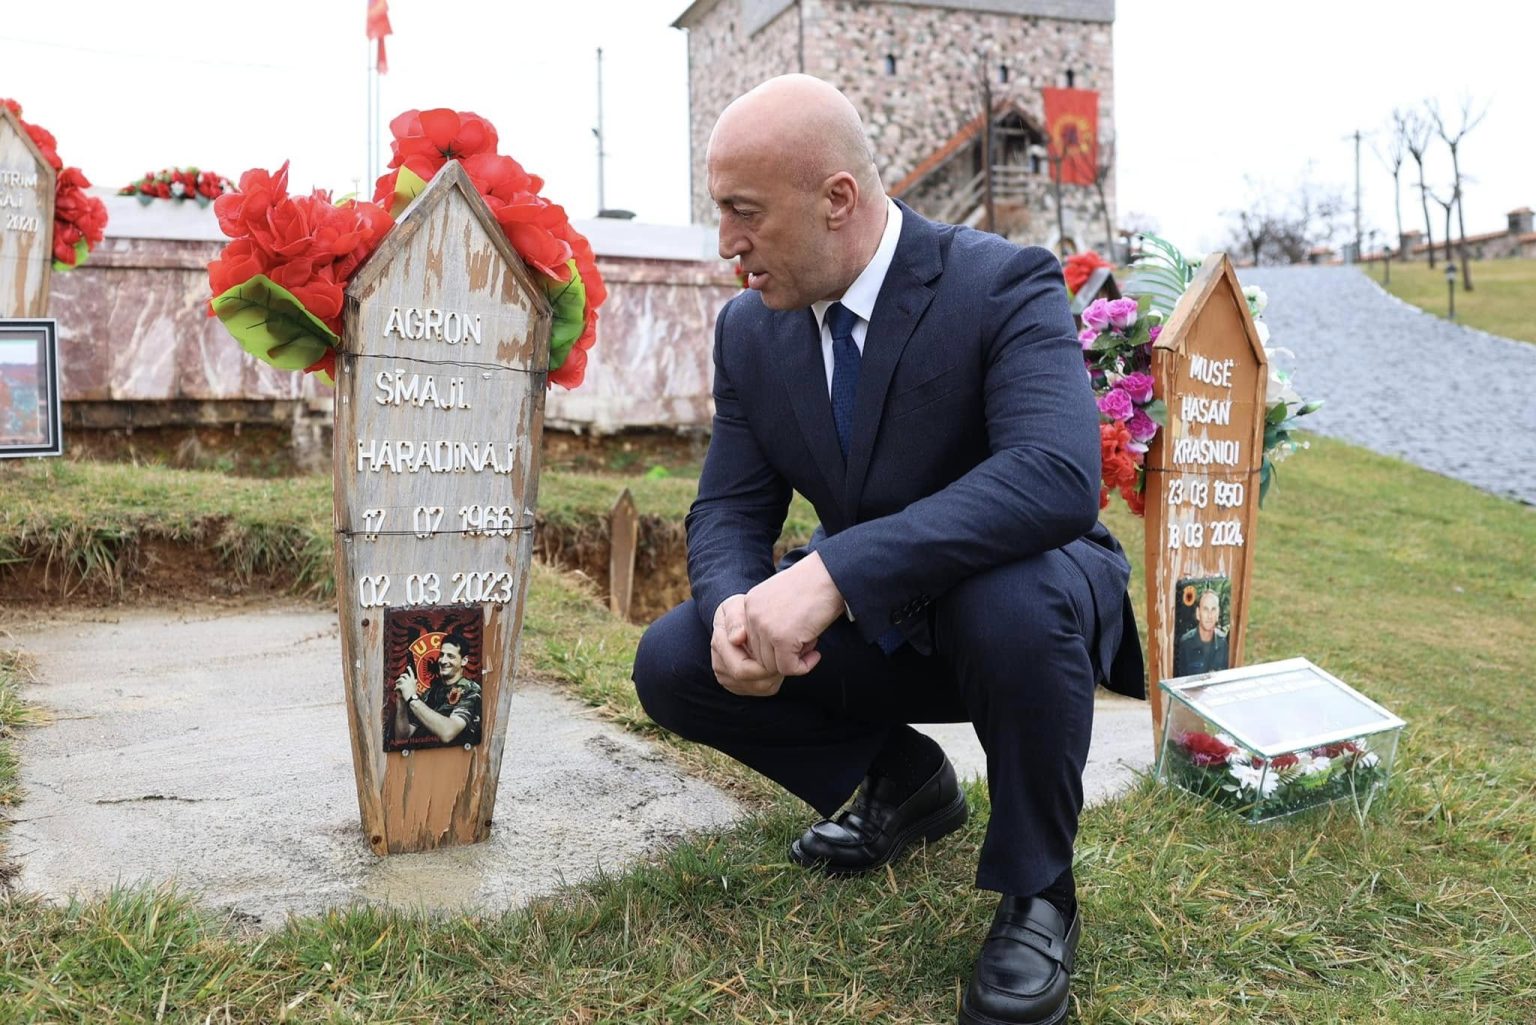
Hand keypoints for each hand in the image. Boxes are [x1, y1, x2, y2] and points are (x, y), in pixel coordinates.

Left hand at [394, 666, 417, 704]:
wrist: (412, 699)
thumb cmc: (413, 694)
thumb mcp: (415, 687)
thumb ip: (414, 683)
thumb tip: (415, 680)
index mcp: (413, 681)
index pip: (412, 673)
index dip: (410, 669)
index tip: (408, 666)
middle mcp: (410, 680)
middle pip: (404, 675)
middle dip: (401, 676)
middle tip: (400, 677)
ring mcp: (406, 683)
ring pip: (400, 679)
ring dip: (397, 682)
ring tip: (396, 685)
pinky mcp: (402, 686)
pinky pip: (397, 686)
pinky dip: (395, 689)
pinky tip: (395, 691)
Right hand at [711, 594, 783, 696]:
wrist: (738, 619)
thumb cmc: (741, 611)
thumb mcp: (737, 606)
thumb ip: (736, 619)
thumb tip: (736, 638)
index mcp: (719, 644)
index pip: (743, 669)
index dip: (767, 665)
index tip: (787, 651)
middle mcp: (720, 664)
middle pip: (754, 682)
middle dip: (777, 671)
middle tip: (795, 656)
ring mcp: (727, 677)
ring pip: (762, 688)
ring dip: (778, 674)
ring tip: (788, 656)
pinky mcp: (737, 685)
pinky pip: (763, 689)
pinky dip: (775, 678)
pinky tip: (779, 661)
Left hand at [741, 552, 844, 677]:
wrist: (831, 574)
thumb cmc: (813, 585)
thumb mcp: (781, 598)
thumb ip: (770, 619)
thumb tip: (771, 652)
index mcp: (750, 604)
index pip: (753, 641)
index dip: (774, 646)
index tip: (794, 638)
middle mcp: (752, 615)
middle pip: (761, 655)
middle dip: (784, 655)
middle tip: (806, 641)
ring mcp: (765, 627)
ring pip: (773, 665)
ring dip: (794, 659)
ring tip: (811, 642)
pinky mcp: (782, 639)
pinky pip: (789, 668)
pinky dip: (804, 667)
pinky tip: (816, 654)